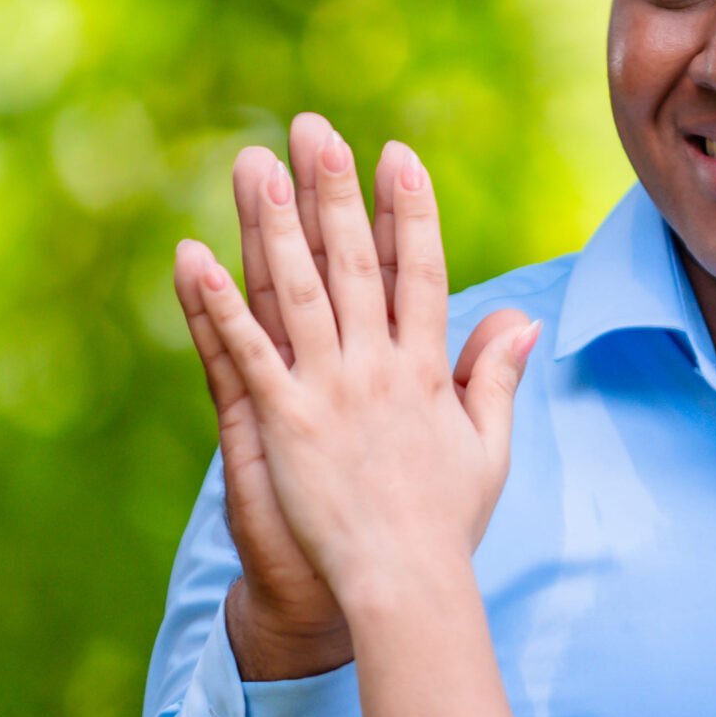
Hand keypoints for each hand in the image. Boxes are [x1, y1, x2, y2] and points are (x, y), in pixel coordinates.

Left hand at [182, 132, 537, 624]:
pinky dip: (220, 305)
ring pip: (299, 291)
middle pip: (354, 264)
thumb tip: (519, 318)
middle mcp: (376, 368)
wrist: (404, 586)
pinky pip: (246, 352)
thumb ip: (494, 377)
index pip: (419, 273)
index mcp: (424, 371)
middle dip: (335, 191)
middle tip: (318, 130)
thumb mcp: (485, 448)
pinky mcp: (282, 421)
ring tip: (260, 167)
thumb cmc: (445, 526)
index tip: (398, 156)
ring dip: (277, 224)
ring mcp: (327, 391)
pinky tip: (196, 258)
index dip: (408, 211)